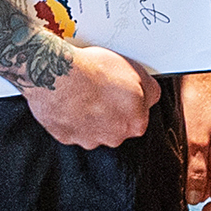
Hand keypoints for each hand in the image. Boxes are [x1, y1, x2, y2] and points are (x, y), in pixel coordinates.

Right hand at [22, 38, 153, 147]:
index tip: (121, 91)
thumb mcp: (136, 71)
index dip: (129, 101)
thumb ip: (150, 90)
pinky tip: (68, 100)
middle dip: (109, 110)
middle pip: (116, 125)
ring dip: (89, 115)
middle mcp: (113, 137)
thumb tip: (151, 94)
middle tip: (100, 89)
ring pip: (92, 128)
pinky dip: (70, 116)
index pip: (138, 116)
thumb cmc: (95, 71)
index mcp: (135, 124)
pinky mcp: (65, 136)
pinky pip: (70, 128)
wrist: (59, 74)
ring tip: (81, 92)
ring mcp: (88, 139)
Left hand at [179, 70, 210, 210]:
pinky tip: (170, 166)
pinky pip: (195, 163)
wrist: (195, 76)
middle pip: (210, 193)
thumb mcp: (195, 139)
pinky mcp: (201, 141)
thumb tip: (193, 199)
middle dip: (194, 202)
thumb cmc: (199, 102)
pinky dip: (184, 169)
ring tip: (169, 186)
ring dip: (187, 185)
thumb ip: (195, 170)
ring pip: (201, 179)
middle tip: (173, 205)